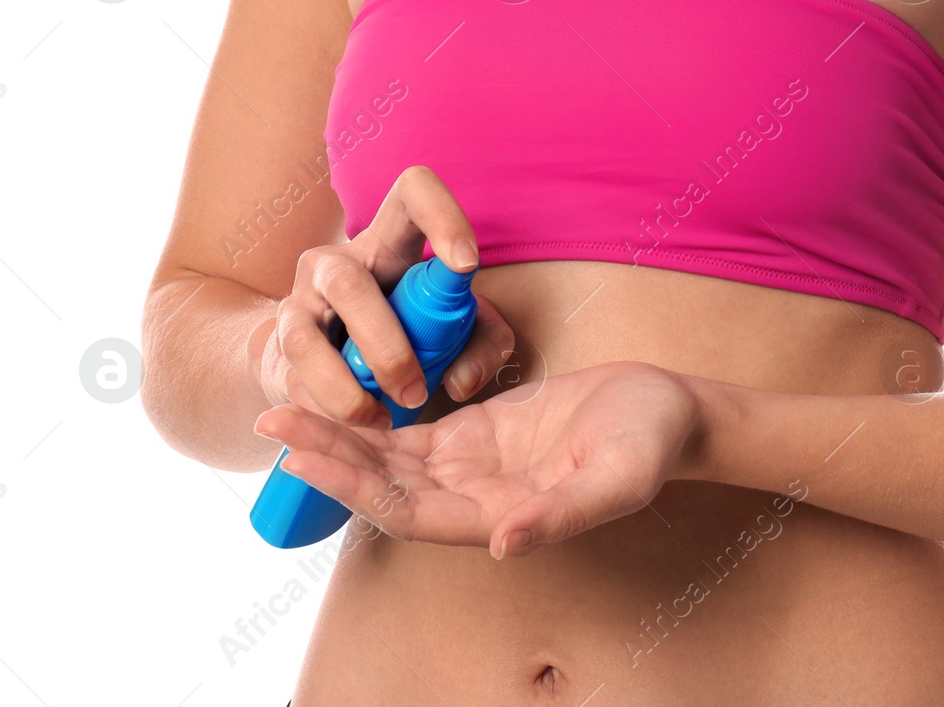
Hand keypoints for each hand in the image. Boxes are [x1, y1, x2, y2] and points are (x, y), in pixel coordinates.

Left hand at [252, 361, 706, 557]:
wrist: (672, 411)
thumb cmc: (652, 442)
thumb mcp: (618, 477)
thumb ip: (562, 514)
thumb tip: (501, 545)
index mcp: (502, 517)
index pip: (409, 512)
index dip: (354, 488)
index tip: (304, 457)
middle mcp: (476, 500)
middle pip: (385, 486)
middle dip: (328, 456)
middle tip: (271, 419)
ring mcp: (475, 467)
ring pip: (391, 460)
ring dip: (340, 438)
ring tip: (284, 408)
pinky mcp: (480, 433)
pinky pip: (414, 433)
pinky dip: (375, 420)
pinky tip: (339, 398)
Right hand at [258, 165, 515, 428]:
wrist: (332, 358)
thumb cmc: (413, 333)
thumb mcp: (459, 331)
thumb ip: (482, 345)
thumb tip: (463, 382)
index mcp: (392, 241)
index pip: (412, 192)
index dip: (440, 216)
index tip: (467, 264)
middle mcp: (337, 261)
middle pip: (350, 282)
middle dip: (387, 346)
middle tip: (420, 391)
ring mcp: (299, 299)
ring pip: (307, 337)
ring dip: (348, 386)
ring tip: (384, 417)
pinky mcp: (277, 343)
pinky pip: (293, 378)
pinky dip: (328, 408)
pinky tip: (359, 422)